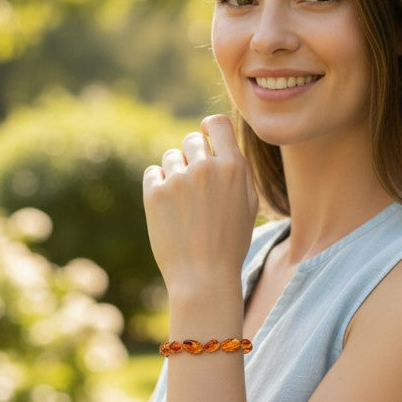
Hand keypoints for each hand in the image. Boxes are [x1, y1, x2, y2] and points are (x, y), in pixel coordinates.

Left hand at [142, 115, 257, 294]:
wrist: (204, 277)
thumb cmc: (230, 243)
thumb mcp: (248, 204)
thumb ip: (237, 171)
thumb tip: (220, 144)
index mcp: (234, 167)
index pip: (217, 123)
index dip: (210, 128)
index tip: (206, 138)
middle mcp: (206, 167)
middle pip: (192, 140)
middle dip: (193, 156)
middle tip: (196, 185)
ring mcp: (179, 179)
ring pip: (171, 156)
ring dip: (176, 172)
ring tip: (184, 203)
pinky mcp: (155, 193)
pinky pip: (153, 173)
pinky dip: (159, 185)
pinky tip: (170, 208)